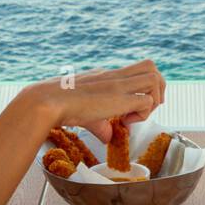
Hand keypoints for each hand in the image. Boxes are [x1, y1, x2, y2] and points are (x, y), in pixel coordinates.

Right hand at [26, 59, 164, 143]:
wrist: (47, 102)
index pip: (136, 72)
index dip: (141, 90)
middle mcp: (115, 76)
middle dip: (156, 88)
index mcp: (107, 76)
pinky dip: (143, 114)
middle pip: (151, 67)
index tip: (130, 110)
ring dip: (152, 99)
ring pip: (155, 78)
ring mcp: (118, 85)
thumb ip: (101, 125)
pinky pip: (147, 101)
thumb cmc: (59, 106)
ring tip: (135, 115)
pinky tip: (125, 122)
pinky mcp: (120, 97)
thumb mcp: (86, 115)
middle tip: (143, 108)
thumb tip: (108, 138)